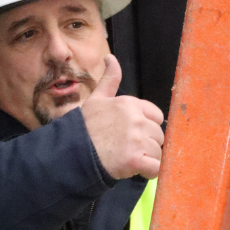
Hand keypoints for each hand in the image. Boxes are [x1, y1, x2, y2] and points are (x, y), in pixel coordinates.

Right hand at [79, 55, 165, 178]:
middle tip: (124, 148)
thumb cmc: (84, 128)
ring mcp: (136, 140)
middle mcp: (136, 119)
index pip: (156, 117)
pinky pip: (155, 168)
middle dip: (146, 144)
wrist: (71, 153)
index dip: (146, 127)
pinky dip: (148, 172)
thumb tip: (110, 58)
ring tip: (124, 157)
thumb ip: (110, 80)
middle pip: (158, 136)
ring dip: (146, 159)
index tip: (130, 134)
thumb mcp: (97, 99)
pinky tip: (134, 169)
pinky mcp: (135, 160)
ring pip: (157, 152)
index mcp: (130, 104)